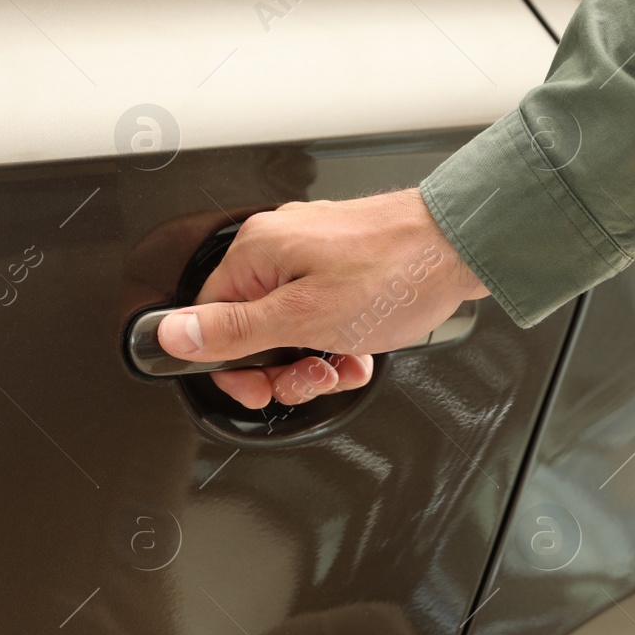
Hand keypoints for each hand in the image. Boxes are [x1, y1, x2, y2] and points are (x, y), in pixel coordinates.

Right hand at [155, 188, 487, 408]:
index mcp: (257, 254)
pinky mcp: (343, 266)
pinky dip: (338, 340)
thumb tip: (172, 335)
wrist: (462, 246)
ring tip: (342, 364)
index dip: (232, 367)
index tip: (260, 388)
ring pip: (289, 327)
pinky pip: (322, 315)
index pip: (210, 320)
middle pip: (250, 329)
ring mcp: (313, 256)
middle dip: (280, 367)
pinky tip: (361, 351)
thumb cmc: (395, 273)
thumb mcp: (303, 318)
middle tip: (311, 377)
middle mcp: (279, 247)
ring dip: (313, 358)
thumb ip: (233, 331)